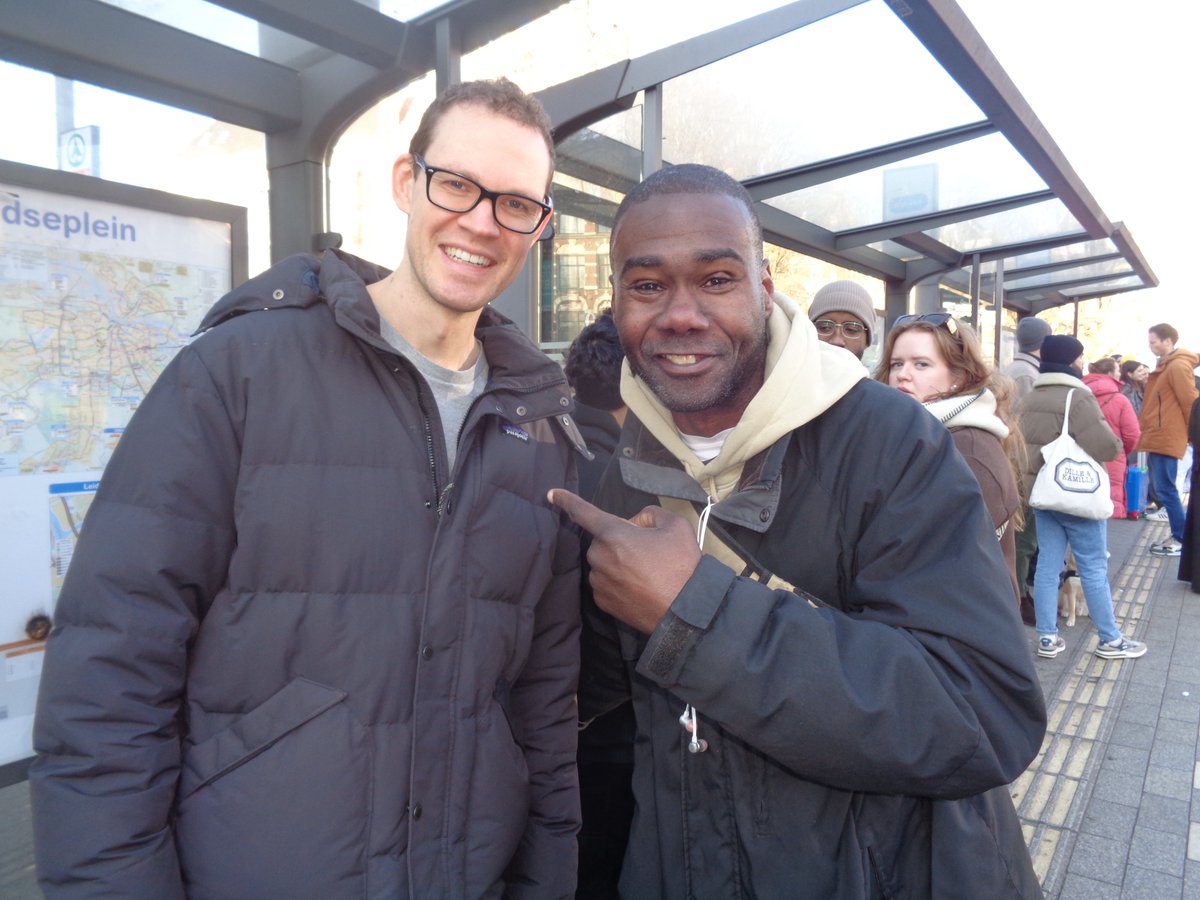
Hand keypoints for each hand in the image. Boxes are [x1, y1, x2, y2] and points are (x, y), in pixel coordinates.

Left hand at [549, 489, 701, 634]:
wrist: (687, 611)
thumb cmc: (681, 565)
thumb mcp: (675, 526)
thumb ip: (650, 514)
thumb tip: (635, 523)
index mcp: (613, 534)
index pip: (583, 512)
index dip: (567, 500)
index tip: (551, 494)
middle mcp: (599, 557)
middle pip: (602, 540)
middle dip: (619, 541)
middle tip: (646, 551)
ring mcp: (599, 581)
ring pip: (603, 563)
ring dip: (618, 562)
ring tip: (646, 573)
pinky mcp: (602, 601)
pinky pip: (605, 583)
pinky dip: (617, 581)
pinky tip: (639, 587)